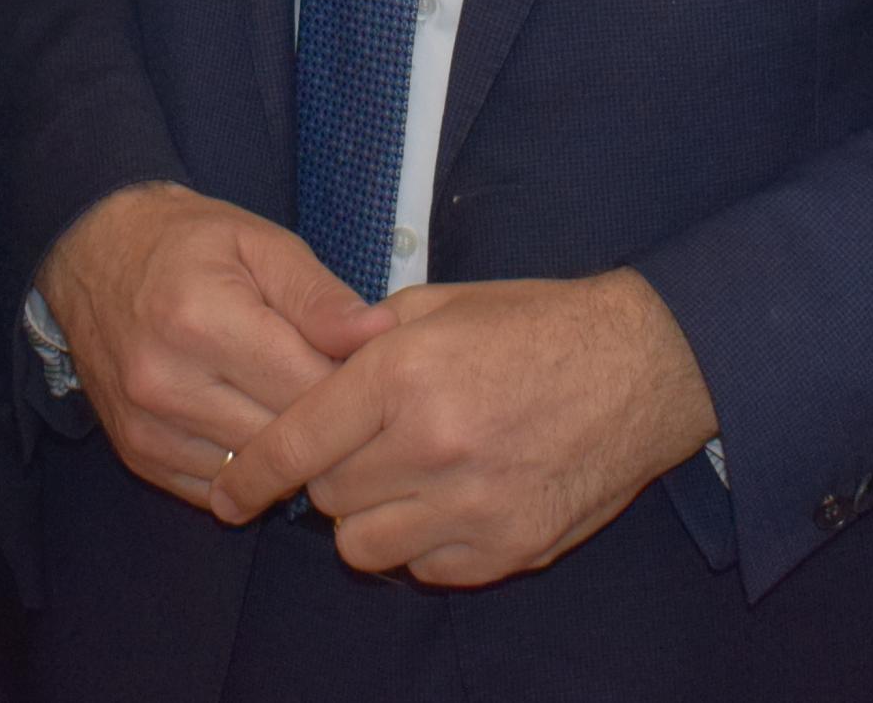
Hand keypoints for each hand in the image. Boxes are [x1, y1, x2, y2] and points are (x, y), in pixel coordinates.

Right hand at [37, 183, 378, 511]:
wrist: (92, 255)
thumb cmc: (187, 242)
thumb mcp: (260, 243)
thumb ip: (320, 296)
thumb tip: (381, 336)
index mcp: (202, 321)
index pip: (306, 388)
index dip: (354, 385)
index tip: (373, 372)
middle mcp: (167, 384)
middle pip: (282, 440)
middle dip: (326, 424)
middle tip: (346, 395)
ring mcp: (146, 428)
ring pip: (252, 475)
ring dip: (287, 454)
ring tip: (299, 408)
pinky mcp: (137, 455)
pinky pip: (216, 490)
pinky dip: (247, 470)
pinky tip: (256, 427)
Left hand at [210, 269, 715, 585]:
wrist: (644, 366)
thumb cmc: (540, 324)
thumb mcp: (442, 305)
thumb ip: (367, 344)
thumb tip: (310, 374)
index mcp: (406, 376)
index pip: (297, 442)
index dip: (251, 472)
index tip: (228, 491)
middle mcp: (433, 445)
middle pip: (327, 496)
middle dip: (328, 476)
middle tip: (359, 448)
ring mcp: (474, 505)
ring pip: (366, 546)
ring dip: (369, 517)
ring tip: (401, 478)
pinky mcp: (509, 548)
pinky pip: (425, 567)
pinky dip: (422, 542)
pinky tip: (450, 498)